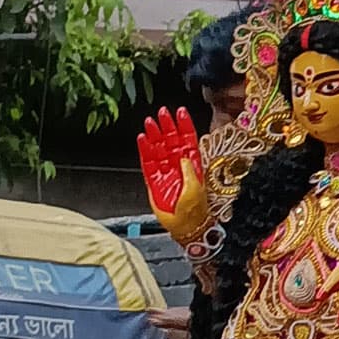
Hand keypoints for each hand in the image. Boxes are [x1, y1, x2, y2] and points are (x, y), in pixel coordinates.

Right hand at [137, 106, 207, 237]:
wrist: (185, 227)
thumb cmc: (194, 210)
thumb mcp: (196, 188)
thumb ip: (190, 170)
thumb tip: (184, 155)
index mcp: (193, 165)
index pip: (188, 140)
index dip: (184, 125)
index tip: (181, 112)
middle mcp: (178, 165)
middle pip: (172, 140)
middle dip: (168, 126)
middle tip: (163, 112)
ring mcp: (165, 172)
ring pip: (159, 148)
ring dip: (155, 135)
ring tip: (150, 122)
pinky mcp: (153, 181)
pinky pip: (147, 162)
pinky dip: (144, 151)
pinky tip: (142, 139)